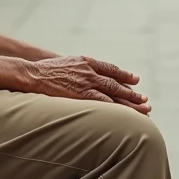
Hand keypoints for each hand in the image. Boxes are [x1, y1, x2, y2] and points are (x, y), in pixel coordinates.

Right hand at [25, 56, 150, 114]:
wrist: (33, 73)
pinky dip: (115, 109)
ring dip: (130, 103)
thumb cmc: (43, 70)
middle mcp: (90, 71)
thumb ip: (76, 68)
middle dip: (132, 93)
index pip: (110, 69)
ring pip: (114, 94)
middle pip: (116, 83)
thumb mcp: (65, 63)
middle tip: (146, 100)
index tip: (135, 80)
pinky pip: (103, 103)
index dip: (124, 75)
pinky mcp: (81, 94)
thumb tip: (79, 74)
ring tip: (145, 110)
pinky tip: (125, 117)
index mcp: (86, 61)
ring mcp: (86, 82)